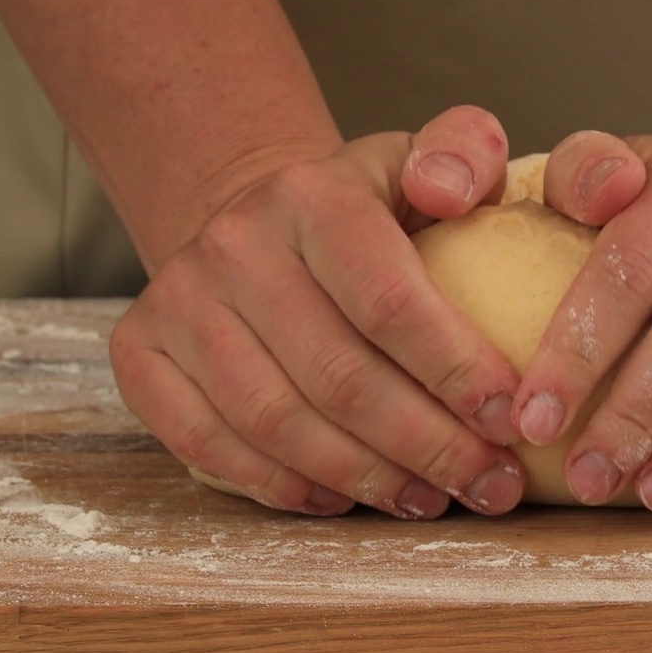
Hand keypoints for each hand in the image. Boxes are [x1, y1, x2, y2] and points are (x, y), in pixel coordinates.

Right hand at [110, 106, 528, 518]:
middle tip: (488, 484)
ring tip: (430, 499)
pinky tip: (343, 499)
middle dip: (428, 446)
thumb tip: (450, 192)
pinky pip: (206, 445)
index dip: (454, 371)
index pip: (388, 301)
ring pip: (276, 422)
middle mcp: (235, 244)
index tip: (511, 421)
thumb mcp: (426, 160)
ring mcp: (178, 301)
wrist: (259, 217)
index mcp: (314, 195)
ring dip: (364, 478)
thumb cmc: (370, 208)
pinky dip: (281, 485)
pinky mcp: (141, 354)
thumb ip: (464, 153)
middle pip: (338, 376)